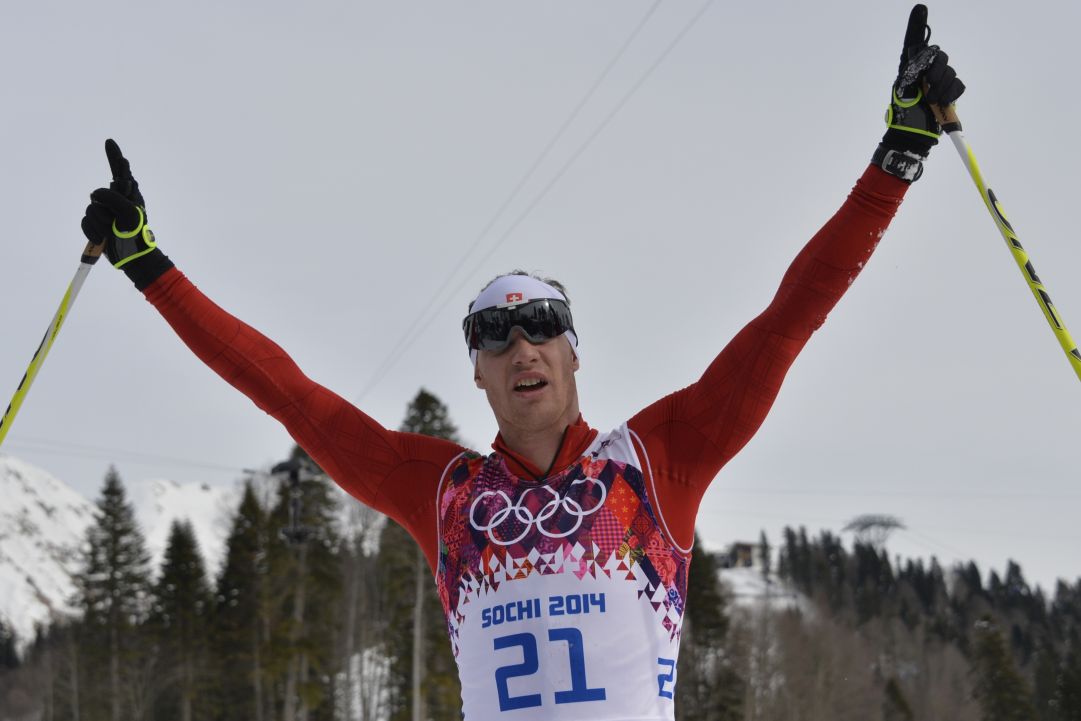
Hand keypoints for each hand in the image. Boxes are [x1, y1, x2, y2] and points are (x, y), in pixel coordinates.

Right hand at [81, 140, 172, 288]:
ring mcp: (104, 212)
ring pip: (92, 209)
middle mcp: (116, 200)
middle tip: (118, 222)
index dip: (113, 156)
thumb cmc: (135, 234)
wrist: (132, 257)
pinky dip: (94, 232)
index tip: (110, 142)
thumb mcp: (129, 212)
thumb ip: (112, 197)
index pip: (120, 172)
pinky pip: (86, 222)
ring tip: (114, 232)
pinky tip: (104, 239)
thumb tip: (94, 195)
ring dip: (102, 223)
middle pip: (101, 193)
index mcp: (130, 195)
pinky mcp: (95, 224)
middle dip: (109, 209)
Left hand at [874, 5, 965, 181]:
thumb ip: (912, 70)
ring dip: (942, 86)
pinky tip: (942, 103)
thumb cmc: (903, 114)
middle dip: (936, 70)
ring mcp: (937, 81)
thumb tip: (923, 51)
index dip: (917, 24)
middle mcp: (924, 71)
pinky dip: (952, 94)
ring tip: (932, 100)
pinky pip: (958, 84)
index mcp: (909, 68)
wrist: (913, 135)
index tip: (920, 8)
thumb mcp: (903, 89)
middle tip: (927, 86)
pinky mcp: (949, 92)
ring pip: (949, 71)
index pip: (914, 42)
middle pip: (938, 56)